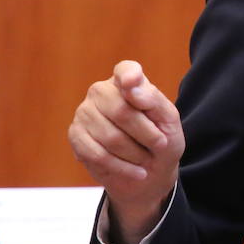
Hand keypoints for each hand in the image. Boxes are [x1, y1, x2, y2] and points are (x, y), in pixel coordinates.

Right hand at [68, 60, 184, 243]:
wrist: (150, 172)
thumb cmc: (161, 140)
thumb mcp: (169, 120)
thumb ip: (152, 99)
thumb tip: (130, 86)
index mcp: (125, 80)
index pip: (126, 70)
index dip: (130, 77)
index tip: (132, 84)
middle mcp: (101, 91)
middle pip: (121, 111)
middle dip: (146, 134)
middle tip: (160, 144)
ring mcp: (84, 112)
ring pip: (110, 137)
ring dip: (136, 154)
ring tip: (146, 159)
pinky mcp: (75, 136)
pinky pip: (97, 155)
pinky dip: (122, 167)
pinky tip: (137, 172)